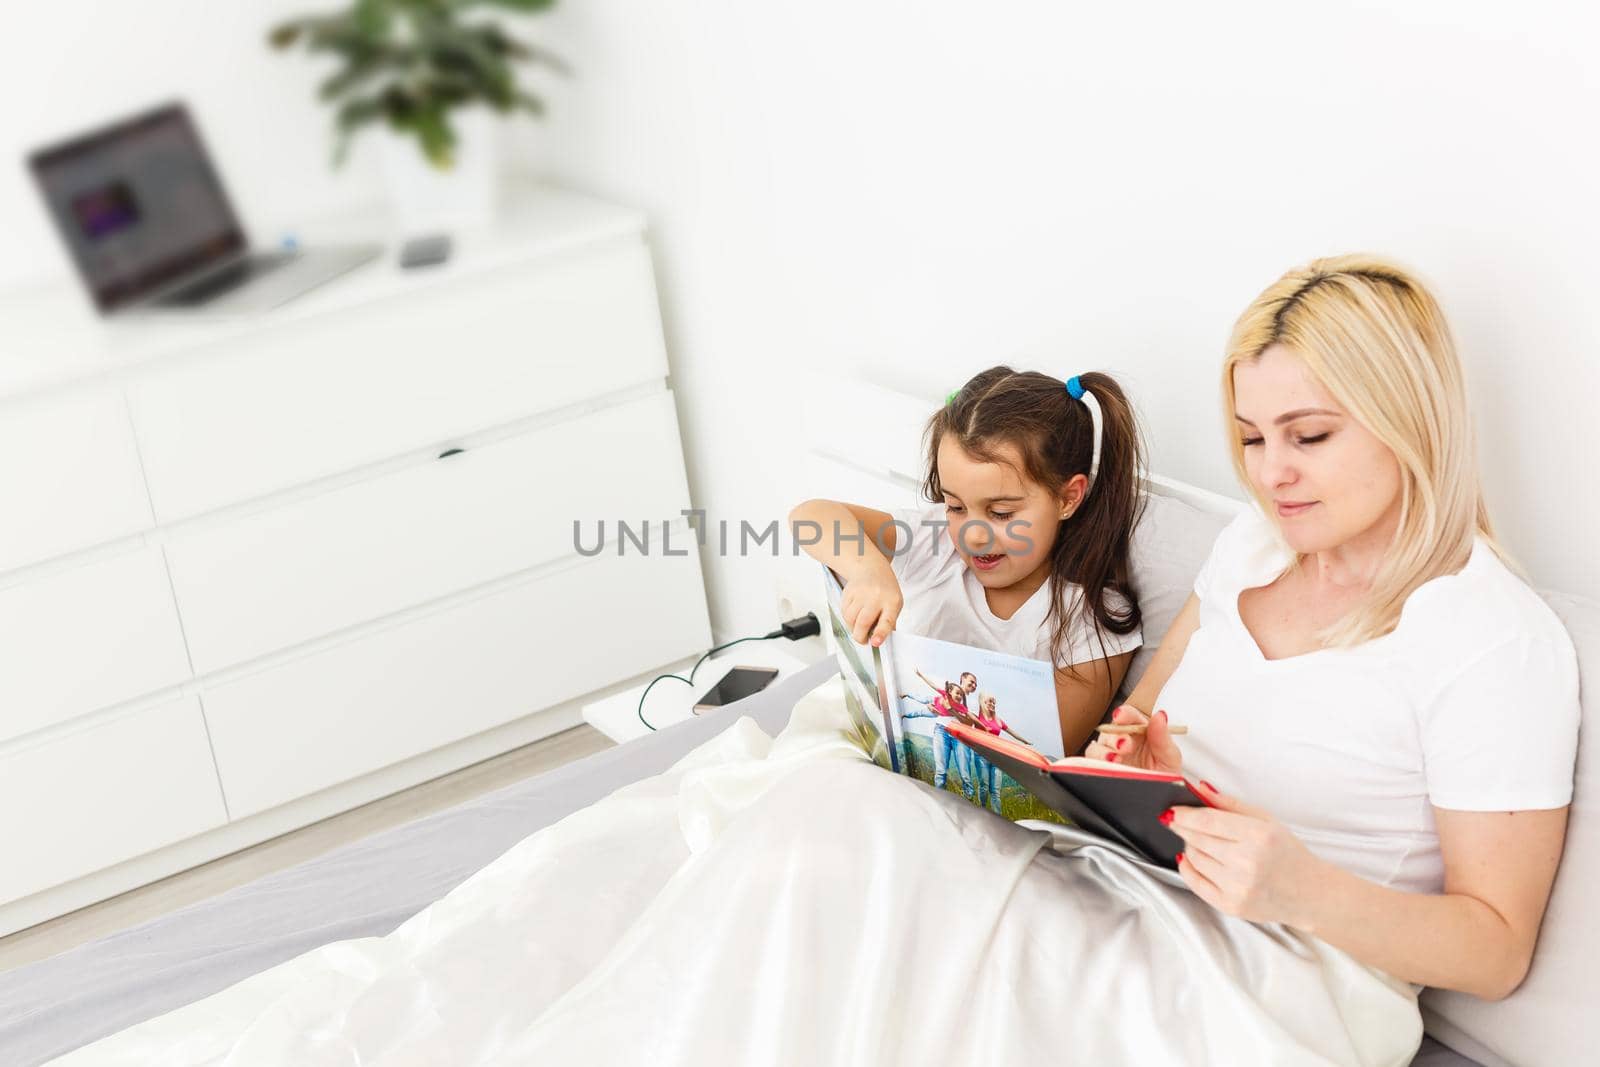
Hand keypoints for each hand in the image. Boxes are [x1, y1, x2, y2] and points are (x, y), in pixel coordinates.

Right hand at [840, 563, 902, 645]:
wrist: (871, 568)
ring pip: (850, 619)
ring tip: (859, 626)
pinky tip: (855, 614)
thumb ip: (889, 622)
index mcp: (892, 601)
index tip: (875, 643)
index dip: (880, 633)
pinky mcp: (848, 592)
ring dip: (853, 627)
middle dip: (861, 636)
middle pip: (863, 622)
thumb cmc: (885, 590)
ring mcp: (861, 593)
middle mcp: (876, 596)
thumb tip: (879, 640)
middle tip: (863, 640)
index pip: (886, 620)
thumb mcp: (895, 604)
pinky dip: (848, 618)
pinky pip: (844, 612)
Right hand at [1084, 705, 1182, 774]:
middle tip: (1124, 746)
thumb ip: (1163, 737)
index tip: (1120, 716)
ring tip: (1114, 761)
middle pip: (1109, 731)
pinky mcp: (1101, 769)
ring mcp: (1110, 756)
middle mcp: (1122, 741)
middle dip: (1115, 737)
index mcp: (1139, 732)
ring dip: (1102, 752)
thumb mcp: (1169, 757)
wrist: (1161, 801)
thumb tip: (1160, 716)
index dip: (1123, 714)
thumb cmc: (1165, 776)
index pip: (1128, 716)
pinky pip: (1090, 764)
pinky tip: (1106, 768)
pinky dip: (1095, 765)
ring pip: (1096, 747)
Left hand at [1167, 782, 1325, 926]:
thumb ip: (1230, 804)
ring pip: (1194, 858)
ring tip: (1197, 841)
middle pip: (1197, 839)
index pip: (1206, 821)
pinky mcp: (1230, 905)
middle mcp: (1246, 863)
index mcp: (1257, 836)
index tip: (1172, 810)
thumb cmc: (1287, 853)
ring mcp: (1237, 887)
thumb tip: (1200, 789)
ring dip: (1189, 846)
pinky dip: (1187, 868)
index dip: (1184, 814)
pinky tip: (1190, 858)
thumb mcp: (1266, 820)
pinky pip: (1195, 883)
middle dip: (1182, 828)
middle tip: (1177, 821)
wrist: (1308, 893)